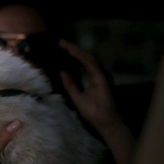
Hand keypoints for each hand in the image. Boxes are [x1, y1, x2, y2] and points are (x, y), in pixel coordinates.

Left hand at [59, 39, 133, 163]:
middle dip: (73, 48)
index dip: (73, 54)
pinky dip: (81, 57)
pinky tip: (72, 52)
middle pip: (85, 57)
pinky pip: (91, 64)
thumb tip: (62, 71)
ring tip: (65, 44)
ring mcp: (102, 75)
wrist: (103, 122)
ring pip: (88, 58)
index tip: (62, 47)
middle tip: (61, 41)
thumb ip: (70, 83)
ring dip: (76, 50)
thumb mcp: (76, 95)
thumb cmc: (92, 111)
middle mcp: (99, 74)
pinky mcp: (102, 78)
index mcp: (94, 77)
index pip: (82, 62)